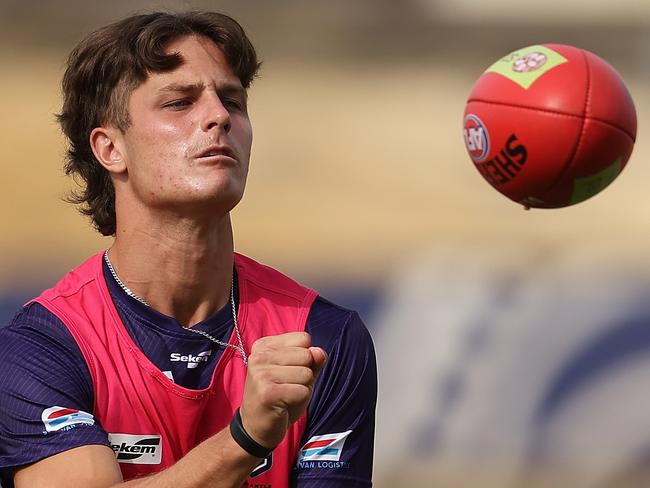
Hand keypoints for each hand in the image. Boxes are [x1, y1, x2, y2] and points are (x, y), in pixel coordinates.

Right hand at [239, 332, 326, 449]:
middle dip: (305, 375)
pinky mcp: (268, 392)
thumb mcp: (298, 374)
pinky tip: (283, 405)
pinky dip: (299, 401)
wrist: (256, 427)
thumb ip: (311, 360)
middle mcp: (259, 356)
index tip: (287, 372)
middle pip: (307, 355)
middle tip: (286, 387)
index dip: (305, 358)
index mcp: (264, 346)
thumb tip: (319, 352)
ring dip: (302, 389)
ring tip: (285, 396)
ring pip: (306, 374)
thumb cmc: (279, 397)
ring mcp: (261, 373)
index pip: (304, 338)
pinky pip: (303, 392)